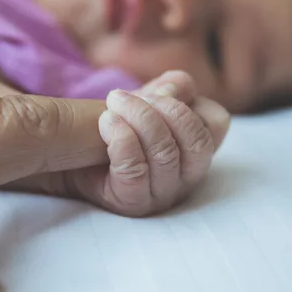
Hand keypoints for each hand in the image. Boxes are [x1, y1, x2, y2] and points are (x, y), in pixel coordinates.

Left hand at [65, 71, 229, 216]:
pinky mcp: (134, 203)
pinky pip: (135, 171)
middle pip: (196, 141)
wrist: (76, 154)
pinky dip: (122, 139)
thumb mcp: (148, 99)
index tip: (155, 91)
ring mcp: (163, 193)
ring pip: (165, 154)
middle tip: (126, 96)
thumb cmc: (120, 127)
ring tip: (113, 104)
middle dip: (164, 108)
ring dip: (138, 119)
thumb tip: (173, 90)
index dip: (187, 101)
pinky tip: (106, 122)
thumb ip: (170, 88)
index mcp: (197, 146)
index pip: (216, 122)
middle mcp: (188, 175)